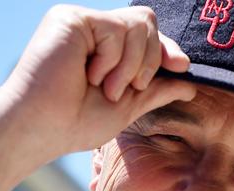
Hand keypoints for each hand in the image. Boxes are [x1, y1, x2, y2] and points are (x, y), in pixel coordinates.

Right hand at [0, 5, 196, 166]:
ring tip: (102, 87)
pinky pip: (116, 28)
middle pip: (147, 22)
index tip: (181, 66)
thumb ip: (156, 91)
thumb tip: (190, 85)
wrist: (43, 128)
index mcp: (105, 50)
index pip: (146, 34)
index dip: (165, 48)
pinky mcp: (71, 19)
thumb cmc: (75, 123)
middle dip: (147, 61)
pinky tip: (88, 75)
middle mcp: (93, 31)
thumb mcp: (127, 107)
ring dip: (129, 66)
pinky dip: (111, 60)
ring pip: (137, 24)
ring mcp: (82, 23)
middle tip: (123, 89)